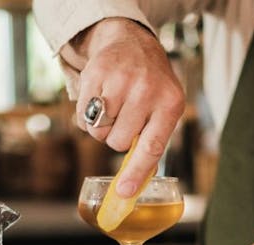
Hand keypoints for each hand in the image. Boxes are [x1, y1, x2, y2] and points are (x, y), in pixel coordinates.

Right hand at [62, 18, 185, 197]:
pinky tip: (100, 98)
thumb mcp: (165, 108)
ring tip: (113, 106)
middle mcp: (147, 91)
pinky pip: (83, 116)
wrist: (133, 43)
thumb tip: (132, 188)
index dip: (136, 172)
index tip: (124, 192)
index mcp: (170, 104)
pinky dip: (87, 115)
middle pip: (117, 142)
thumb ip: (152, 143)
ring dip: (101, 127)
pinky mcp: (97, 74)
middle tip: (125, 118)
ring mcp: (121, 81)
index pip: (152, 147)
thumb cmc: (152, 86)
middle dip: (117, 136)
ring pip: (98, 131)